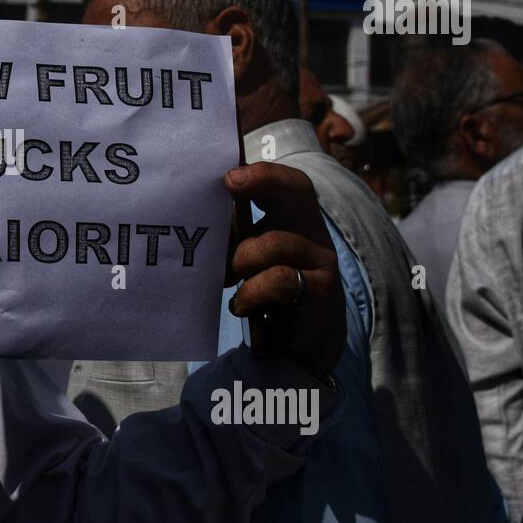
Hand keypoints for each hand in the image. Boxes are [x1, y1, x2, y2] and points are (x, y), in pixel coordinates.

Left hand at [223, 162, 343, 380]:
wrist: (295, 350)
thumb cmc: (266, 296)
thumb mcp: (247, 260)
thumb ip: (233, 236)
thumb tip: (201, 215)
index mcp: (292, 220)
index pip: (286, 182)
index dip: (262, 172)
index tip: (228, 173)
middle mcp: (312, 233)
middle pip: (298, 190)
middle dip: (264, 179)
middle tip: (230, 182)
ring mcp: (320, 260)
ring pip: (273, 242)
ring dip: (240, 260)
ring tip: (226, 279)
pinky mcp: (321, 290)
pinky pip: (279, 279)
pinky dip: (251, 293)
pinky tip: (241, 305)